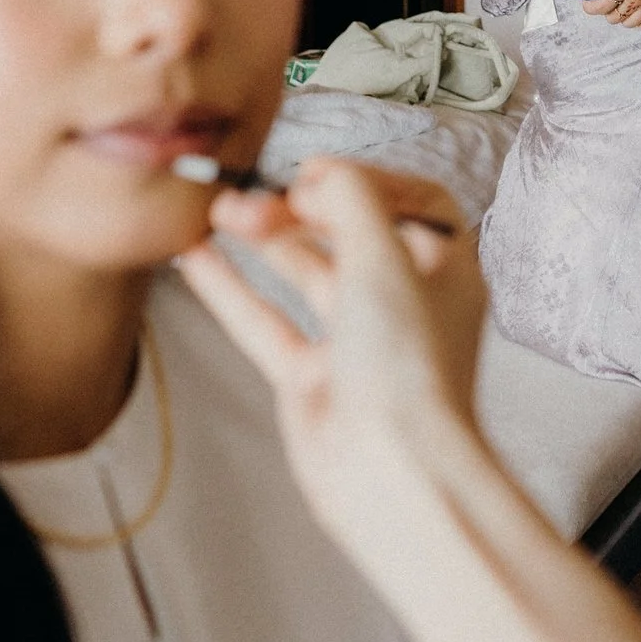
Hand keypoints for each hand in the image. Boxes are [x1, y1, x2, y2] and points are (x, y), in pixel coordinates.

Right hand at [177, 160, 486, 557]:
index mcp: (444, 270)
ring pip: (303, 274)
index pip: (410, 202)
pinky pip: (266, 322)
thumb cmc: (408, 366)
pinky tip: (196, 257)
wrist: (392, 470)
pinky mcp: (312, 379)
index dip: (363, 180)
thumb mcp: (385, 258)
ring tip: (216, 211)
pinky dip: (232, 289)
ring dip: (262, 241)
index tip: (313, 172)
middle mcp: (403, 302)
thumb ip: (352, 201)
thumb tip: (322, 175)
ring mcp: (355, 341)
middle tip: (250, 196)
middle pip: (348, 234)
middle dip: (298, 209)